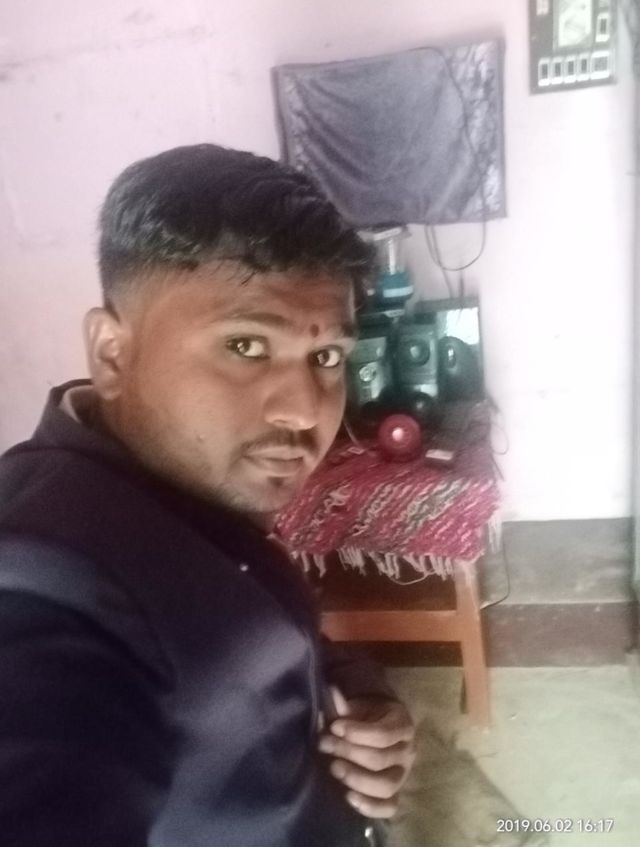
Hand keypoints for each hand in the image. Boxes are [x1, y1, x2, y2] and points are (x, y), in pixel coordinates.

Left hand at [318, 687, 415, 818]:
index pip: (383, 734)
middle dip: (349, 752)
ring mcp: (404, 774)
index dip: (357, 732)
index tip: (335, 727)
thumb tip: (331, 692)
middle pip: (380, 759)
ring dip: (357, 779)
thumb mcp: (360, 707)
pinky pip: (390, 807)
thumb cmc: (369, 716)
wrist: (381, 729)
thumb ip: (346, 705)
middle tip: (326, 745)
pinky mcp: (396, 793)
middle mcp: (408, 751)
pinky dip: (371, 807)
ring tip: (334, 768)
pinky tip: (349, 797)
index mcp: (402, 725)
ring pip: (386, 785)